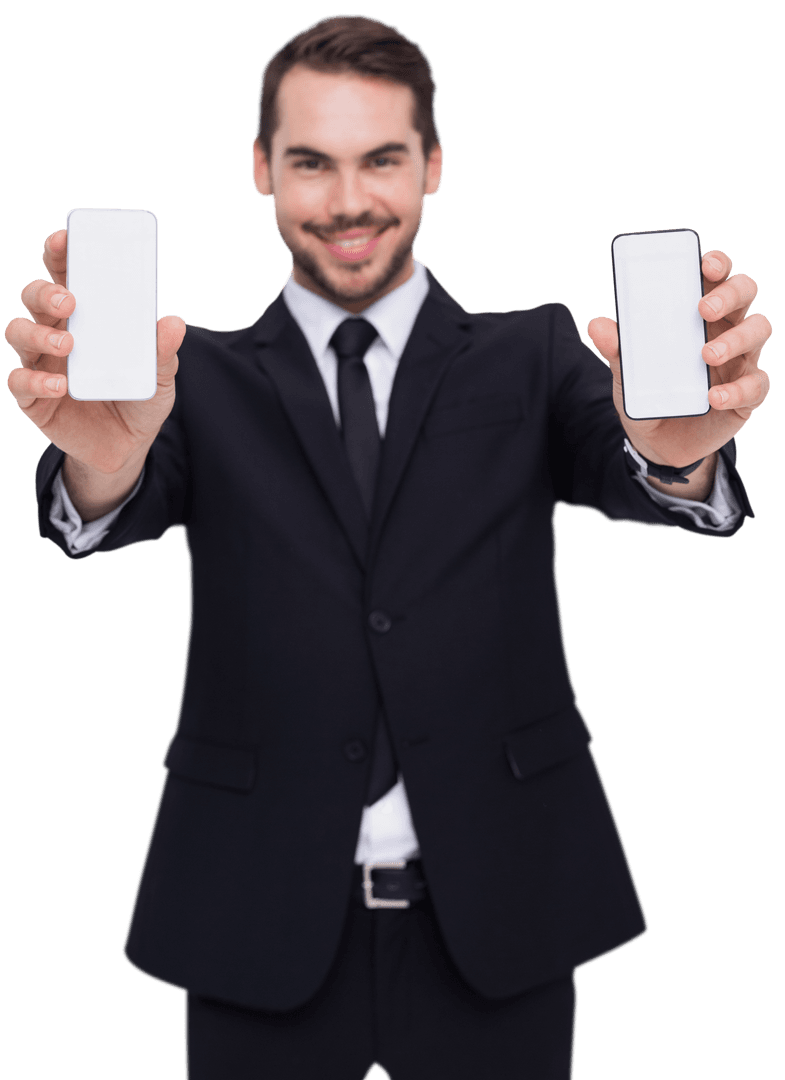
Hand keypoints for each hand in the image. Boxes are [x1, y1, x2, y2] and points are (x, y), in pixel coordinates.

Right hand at [5, 229, 185, 473]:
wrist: (127, 448)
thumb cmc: (138, 399)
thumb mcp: (159, 376)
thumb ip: (163, 352)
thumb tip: (174, 323)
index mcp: (85, 318)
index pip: (65, 275)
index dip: (60, 254)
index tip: (65, 239)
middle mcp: (56, 333)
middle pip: (35, 297)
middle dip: (45, 291)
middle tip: (69, 300)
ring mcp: (41, 363)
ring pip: (19, 332)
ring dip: (38, 332)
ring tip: (67, 344)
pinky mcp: (34, 398)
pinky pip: (20, 382)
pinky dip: (35, 380)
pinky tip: (59, 385)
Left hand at [586, 249, 771, 467]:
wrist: (657, 444)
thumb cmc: (649, 395)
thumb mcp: (627, 374)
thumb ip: (616, 350)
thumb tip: (597, 325)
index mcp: (697, 315)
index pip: (715, 277)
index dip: (717, 264)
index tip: (705, 263)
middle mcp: (724, 330)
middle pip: (744, 293)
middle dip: (730, 293)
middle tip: (703, 309)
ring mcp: (740, 360)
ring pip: (759, 330)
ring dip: (736, 339)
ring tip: (706, 355)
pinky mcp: (746, 395)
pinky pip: (756, 384)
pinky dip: (738, 389)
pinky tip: (714, 397)